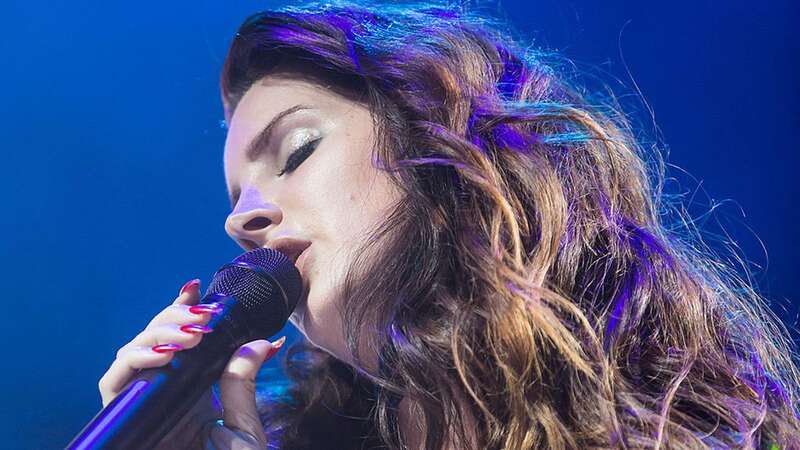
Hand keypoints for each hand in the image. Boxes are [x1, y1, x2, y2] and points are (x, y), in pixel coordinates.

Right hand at [96, 278, 285, 448]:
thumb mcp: (244, 427)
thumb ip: (245, 383)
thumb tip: (263, 339)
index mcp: (192, 388)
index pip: (181, 339)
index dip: (183, 310)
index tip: (198, 286)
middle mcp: (164, 391)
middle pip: (154, 337)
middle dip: (174, 318)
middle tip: (204, 315)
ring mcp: (142, 402)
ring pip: (132, 351)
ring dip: (159, 333)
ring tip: (192, 334)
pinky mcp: (123, 418)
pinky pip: (114, 382)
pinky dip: (134, 361)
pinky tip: (162, 355)